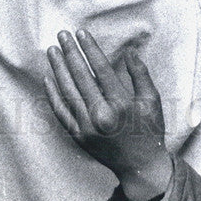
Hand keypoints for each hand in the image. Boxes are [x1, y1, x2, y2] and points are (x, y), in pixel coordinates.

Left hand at [45, 29, 171, 200]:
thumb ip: (140, 74)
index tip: (81, 33)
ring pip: (68, 91)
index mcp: (121, 104)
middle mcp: (101, 115)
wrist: (140, 167)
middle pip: (81, 76)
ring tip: (53, 50)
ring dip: (58, 68)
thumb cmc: (150, 130)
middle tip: (62, 34)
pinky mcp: (78, 136)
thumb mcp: (152, 100)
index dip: (90, 49)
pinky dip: (53, 95)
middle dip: (71, 53)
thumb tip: (130, 51)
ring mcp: (86, 127)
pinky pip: (61, 112)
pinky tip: (48, 78)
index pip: (101, 69)